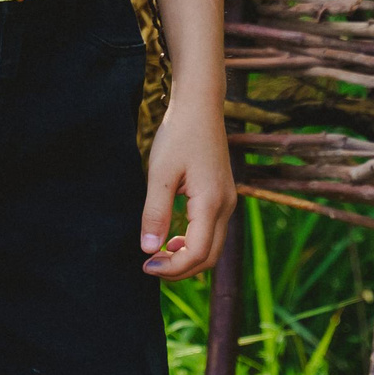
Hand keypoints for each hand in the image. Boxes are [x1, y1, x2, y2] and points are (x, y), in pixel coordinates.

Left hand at [139, 90, 232, 278]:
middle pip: (209, 257)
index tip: (145, 266)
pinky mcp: (223, 195)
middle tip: (150, 267)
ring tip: (158, 255)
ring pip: (213, 246)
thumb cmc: (178, 134)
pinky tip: (173, 238)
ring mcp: (228, 200)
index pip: (197, 254)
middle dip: (180, 269)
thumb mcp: (160, 173)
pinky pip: (212, 231)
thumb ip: (155, 213)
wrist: (200, 105)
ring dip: (187, 258)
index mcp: (211, 202)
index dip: (172, 268)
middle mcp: (226, 205)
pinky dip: (194, 243)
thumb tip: (148, 250)